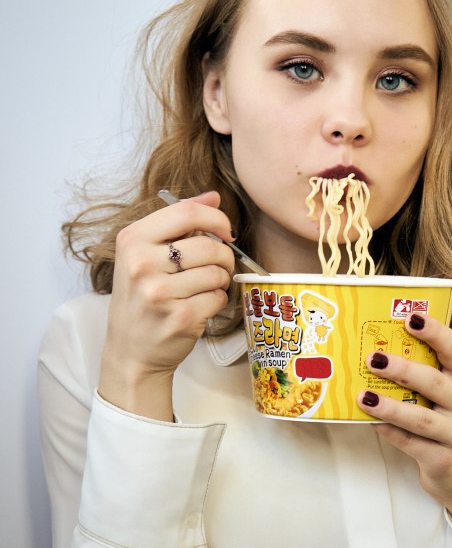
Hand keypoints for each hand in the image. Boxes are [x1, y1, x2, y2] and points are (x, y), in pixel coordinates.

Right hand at [99, 192, 234, 419]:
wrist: (131, 351)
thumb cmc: (142, 298)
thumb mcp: (146, 254)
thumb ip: (178, 222)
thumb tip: (213, 196)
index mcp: (132, 240)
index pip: (186, 212)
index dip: (216, 218)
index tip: (225, 231)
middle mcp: (141, 264)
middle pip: (209, 245)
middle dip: (224, 255)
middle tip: (219, 266)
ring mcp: (159, 293)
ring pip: (217, 272)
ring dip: (221, 280)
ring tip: (205, 287)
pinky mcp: (180, 317)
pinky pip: (218, 298)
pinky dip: (218, 301)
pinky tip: (201, 306)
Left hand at [356, 314, 451, 538]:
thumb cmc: (448, 420)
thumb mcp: (447, 394)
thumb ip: (425, 372)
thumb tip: (378, 348)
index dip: (433, 332)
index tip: (410, 317)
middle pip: (434, 383)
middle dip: (403, 369)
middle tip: (373, 358)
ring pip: (421, 418)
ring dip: (390, 406)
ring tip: (364, 395)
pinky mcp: (443, 460)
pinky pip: (410, 444)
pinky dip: (388, 431)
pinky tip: (369, 421)